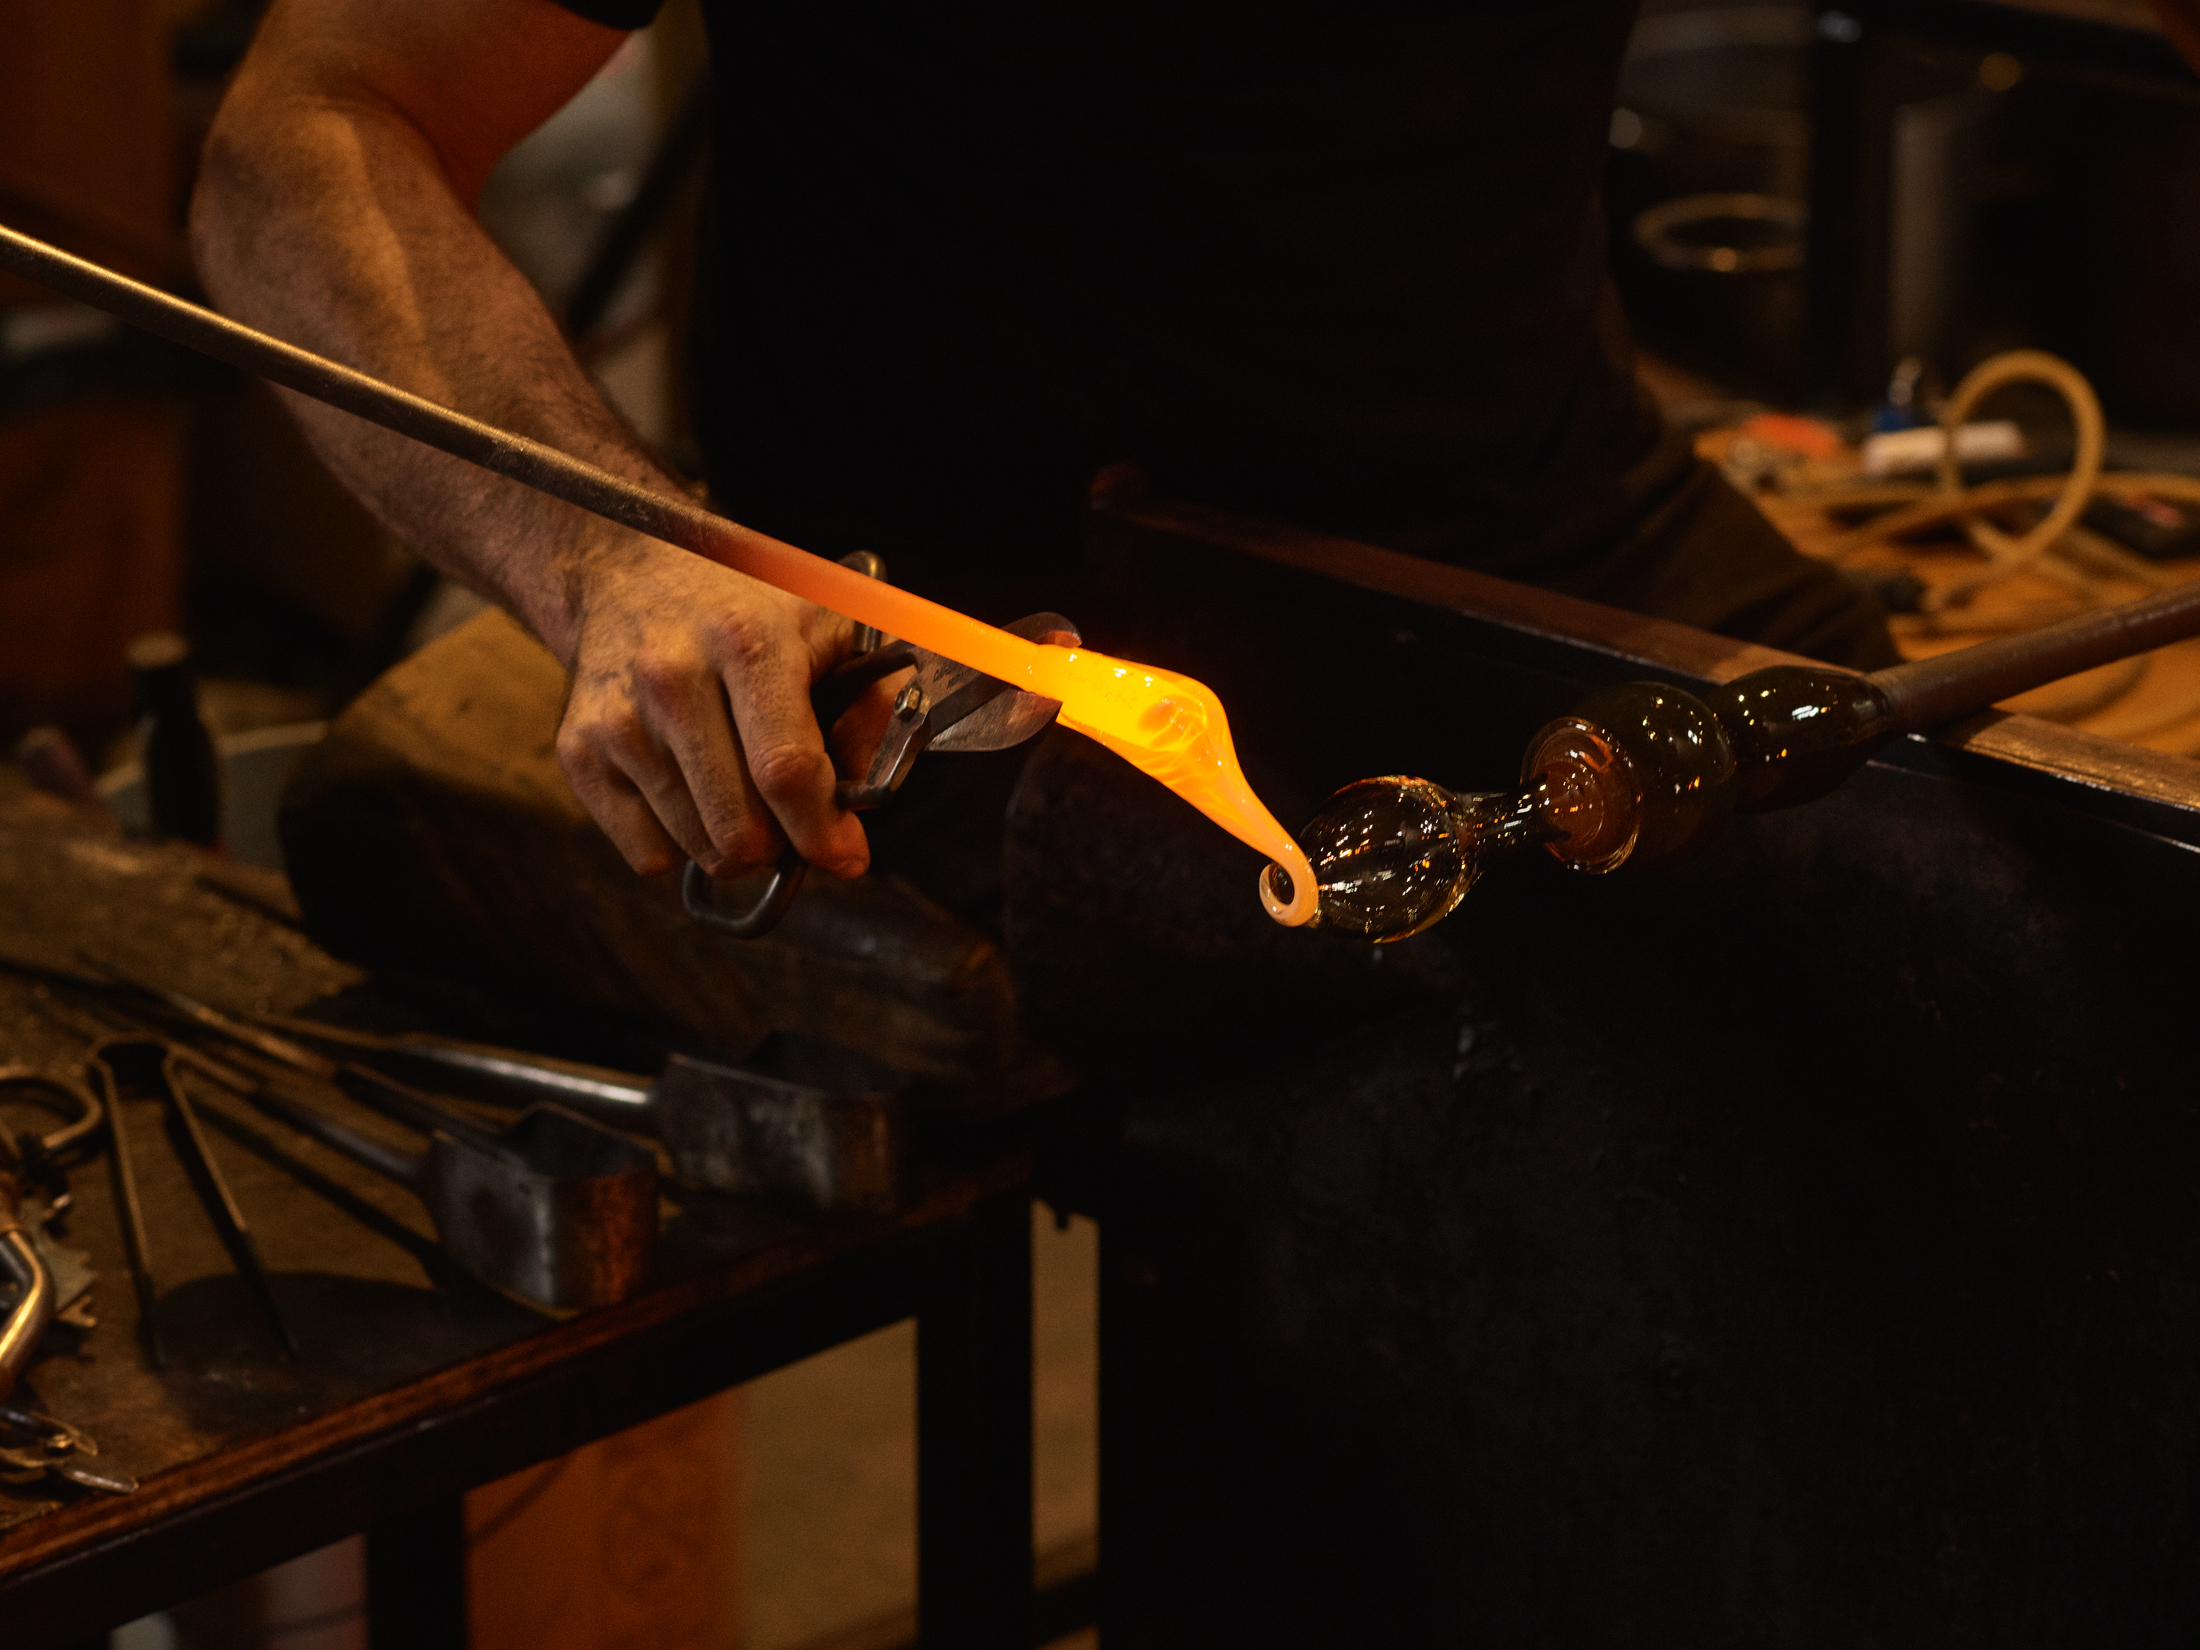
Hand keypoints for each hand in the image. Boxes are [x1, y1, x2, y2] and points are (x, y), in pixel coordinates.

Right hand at [552, 535, 901, 881]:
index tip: (845, 857)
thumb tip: (866, 797)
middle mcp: (672, 678)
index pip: (786, 768)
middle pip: (740, 828)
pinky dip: (681, 844)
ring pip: (696, 848)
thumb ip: (869, 706)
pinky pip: (647, 854)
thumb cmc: (746, 610)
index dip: (821, 829)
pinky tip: (691, 792)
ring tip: (740, 791)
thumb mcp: (829, 628)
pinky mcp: (577, 750)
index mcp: (746, 641)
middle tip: (789, 814)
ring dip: (733, 845)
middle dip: (781, 843)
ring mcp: (618, 718)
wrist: (631, 577)